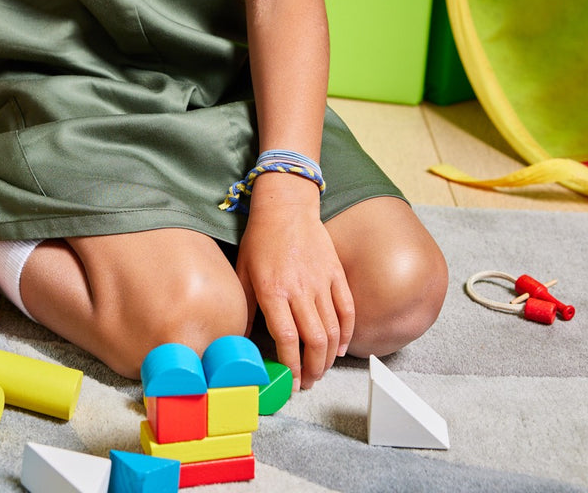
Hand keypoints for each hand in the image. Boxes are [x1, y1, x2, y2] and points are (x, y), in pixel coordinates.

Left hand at [236, 174, 354, 390]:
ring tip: (322, 370)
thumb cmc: (261, 239)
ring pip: (332, 329)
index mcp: (273, 290)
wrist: (286, 206)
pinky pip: (347, 309)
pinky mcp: (336, 273)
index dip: (291, 366)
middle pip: (314, 340)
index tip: (291, 382)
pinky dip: (347, 332)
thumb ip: (246, 308)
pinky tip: (340, 346)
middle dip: (313, 369)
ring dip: (329, 356)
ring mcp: (321, 281)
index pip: (287, 338)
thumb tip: (240, 340)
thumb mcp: (244, 272)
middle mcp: (299, 289)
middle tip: (309, 382)